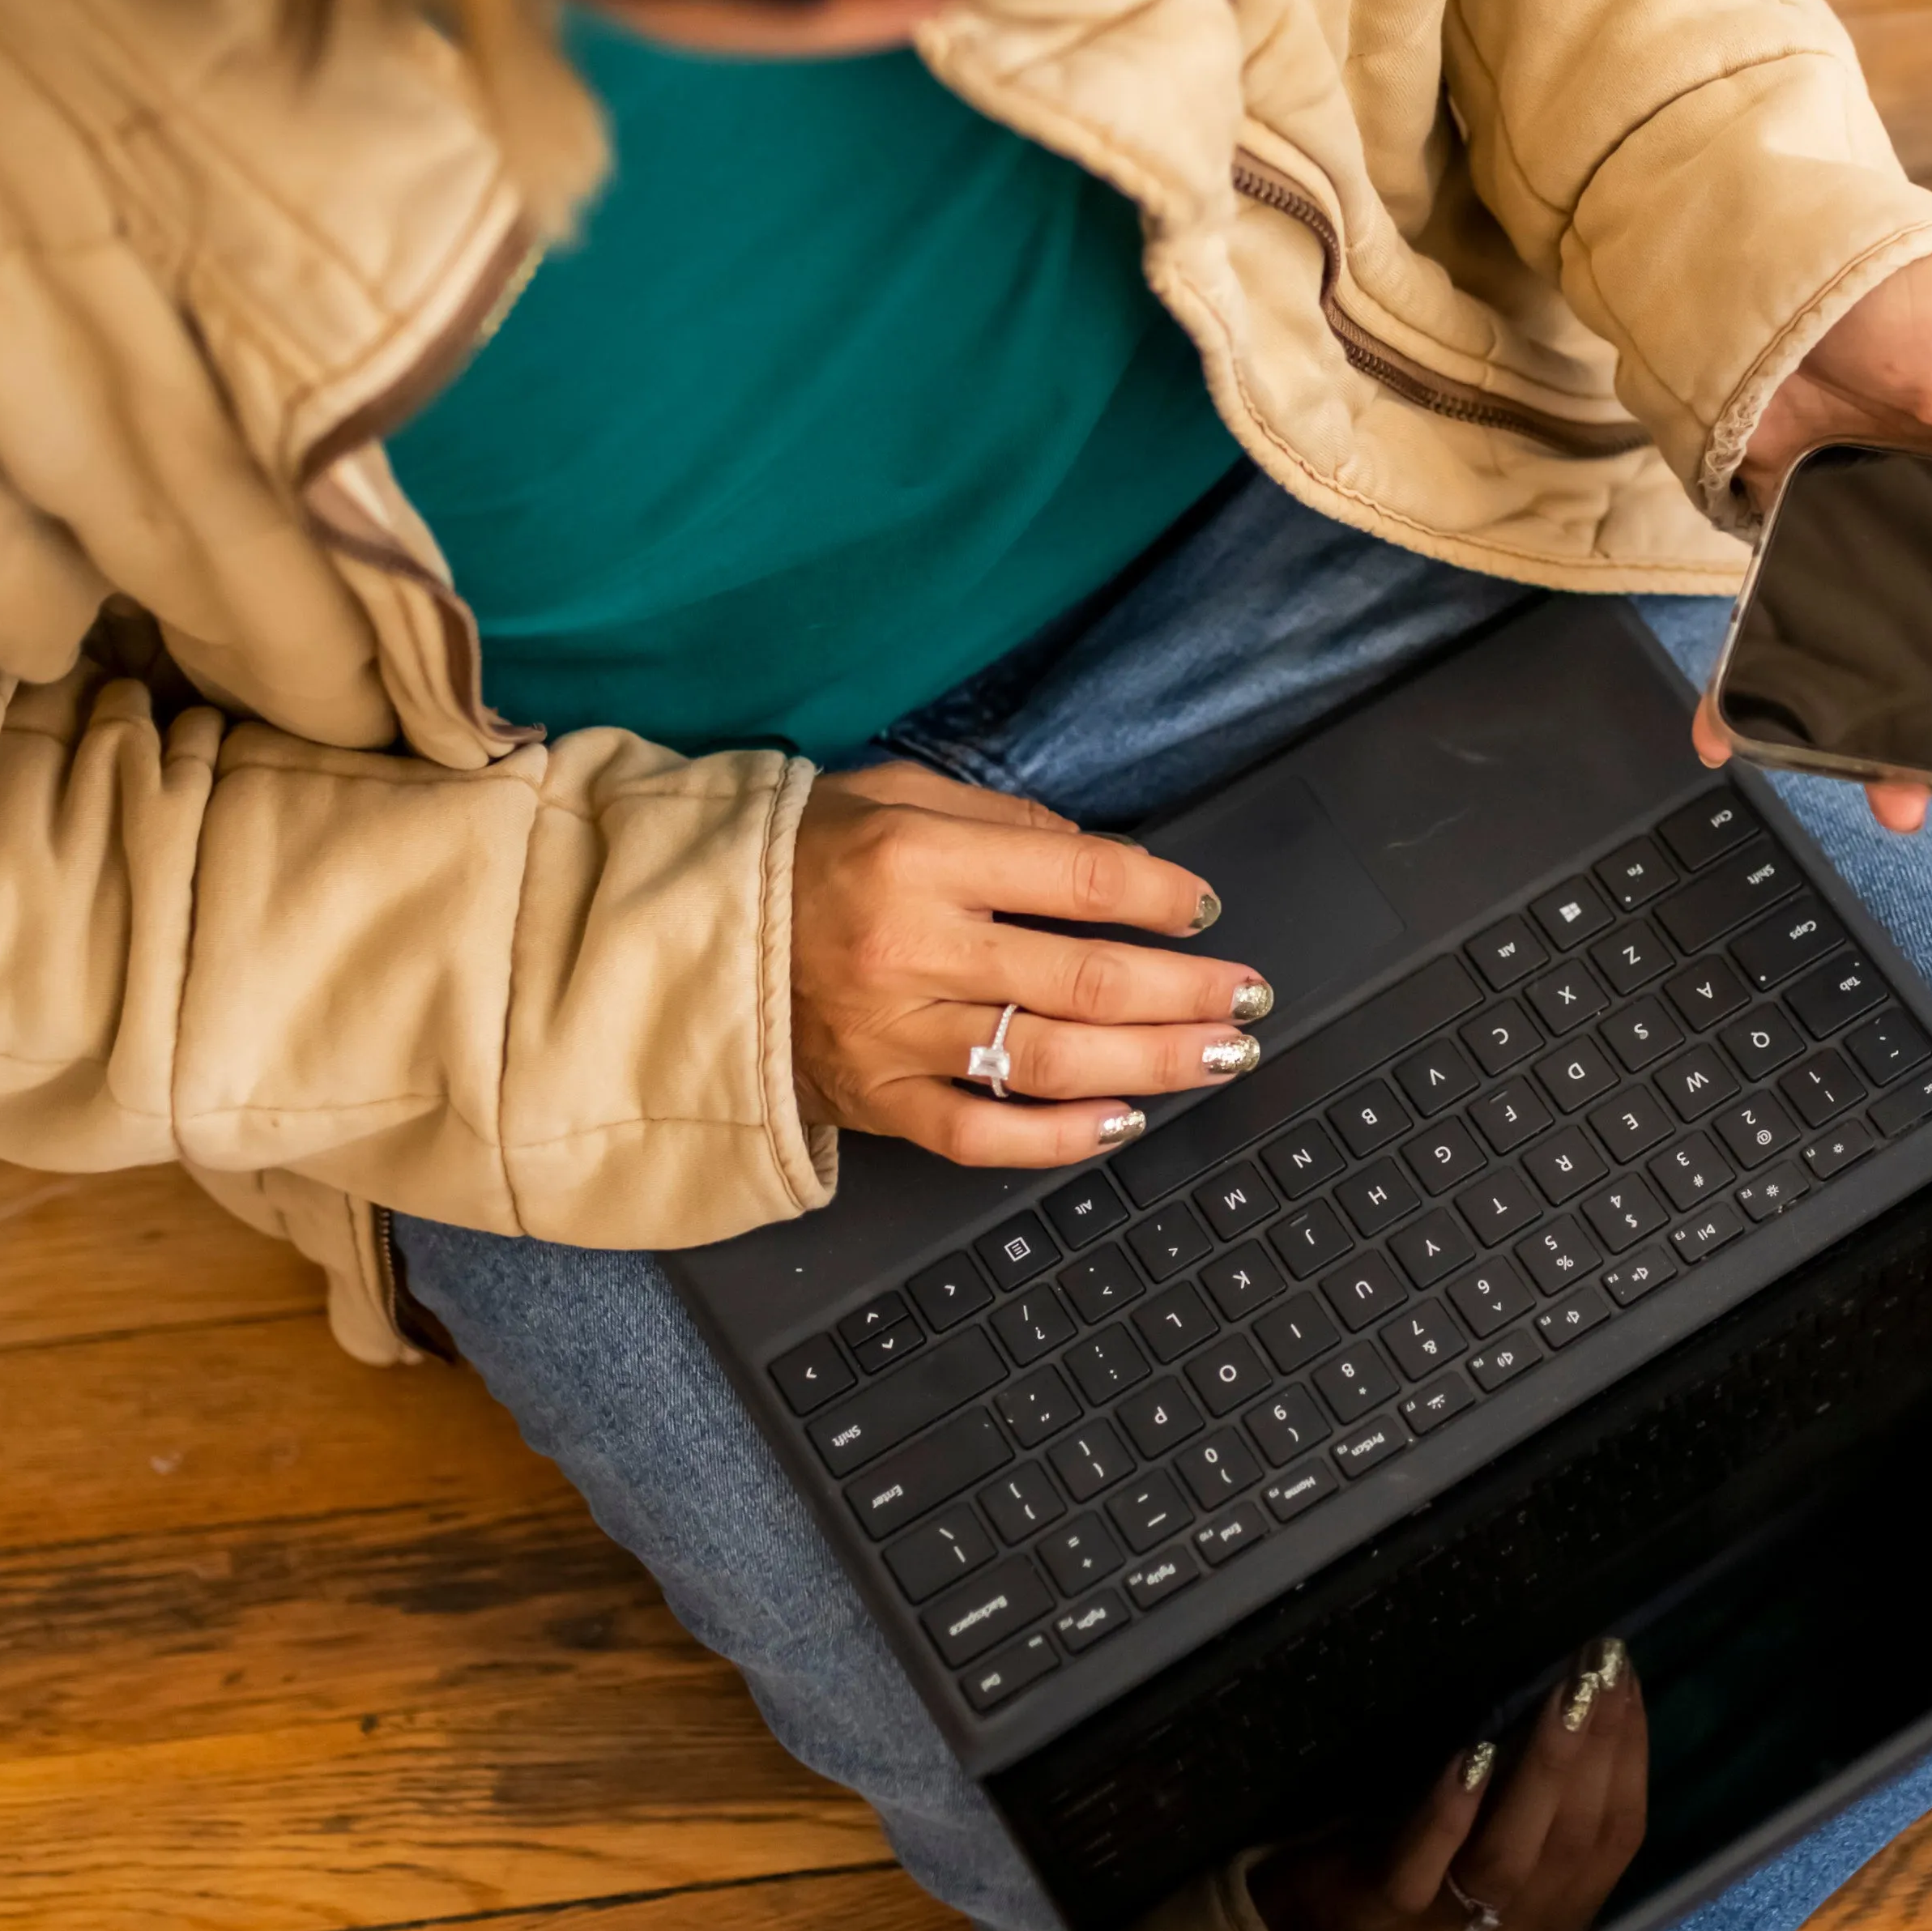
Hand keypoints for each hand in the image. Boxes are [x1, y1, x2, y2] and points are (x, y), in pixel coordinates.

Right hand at [789, 758, 1270, 1160]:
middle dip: (1187, 991)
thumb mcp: (892, 793)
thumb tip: (1102, 859)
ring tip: (1221, 1053)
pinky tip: (1123, 1122)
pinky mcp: (875, 1102)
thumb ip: (1001, 820)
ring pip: (1050, 1061)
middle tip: (1250, 995)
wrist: (681, 933)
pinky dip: (1058, 1137)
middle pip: (1085, 981)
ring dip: (1154, 1063)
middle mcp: (910, 951)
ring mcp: (892, 1037)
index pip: (1078, 880)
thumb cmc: (797, 854)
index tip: (1203, 907)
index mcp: (918, 859)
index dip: (1160, 896)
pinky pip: (980, 1135)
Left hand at [1250, 1639, 1648, 1930]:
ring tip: (1564, 1697)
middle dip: (1596, 1750)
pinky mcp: (1377, 1915)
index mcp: (1551, 1927)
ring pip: (1508, 1859)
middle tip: (1602, 1668)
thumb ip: (1536, 1815)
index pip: (1611, 1843)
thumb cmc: (1412, 1892)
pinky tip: (1475, 1754)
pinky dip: (1452, 1810)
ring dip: (1543, 1770)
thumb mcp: (1493, 1871)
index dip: (1629, 1762)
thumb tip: (1583, 1708)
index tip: (1627, 1684)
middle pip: (1570, 1845)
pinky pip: (1421, 1867)